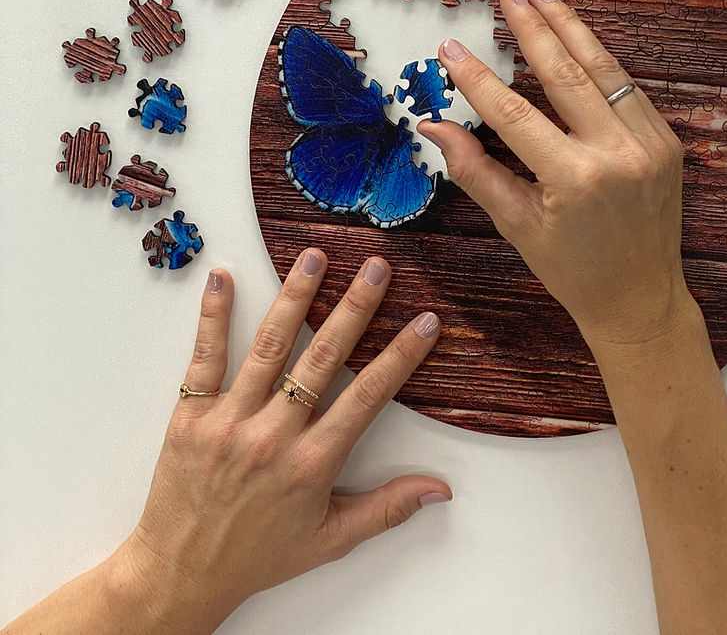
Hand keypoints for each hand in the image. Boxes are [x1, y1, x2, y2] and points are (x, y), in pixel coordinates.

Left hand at [112, 251, 450, 632]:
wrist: (181, 574)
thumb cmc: (260, 555)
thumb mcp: (331, 539)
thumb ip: (388, 509)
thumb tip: (441, 490)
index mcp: (313, 463)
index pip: (369, 395)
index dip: (401, 355)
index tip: (424, 321)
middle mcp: (274, 435)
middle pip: (323, 357)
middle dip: (355, 307)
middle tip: (376, 267)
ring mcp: (230, 421)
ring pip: (269, 346)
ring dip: (295, 296)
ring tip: (314, 256)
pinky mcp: (190, 416)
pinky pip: (204, 357)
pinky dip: (213, 315)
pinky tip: (222, 276)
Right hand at [419, 0, 695, 349]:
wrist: (640, 298)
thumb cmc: (572, 270)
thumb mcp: (517, 225)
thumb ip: (475, 171)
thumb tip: (434, 126)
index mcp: (575, 179)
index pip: (514, 113)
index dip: (477, 78)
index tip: (451, 48)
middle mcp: (618, 153)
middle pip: (566, 73)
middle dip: (534, 28)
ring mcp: (650, 144)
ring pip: (604, 70)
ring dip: (571, 28)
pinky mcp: (667, 141)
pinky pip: (628, 90)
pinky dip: (600, 61)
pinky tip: (577, 37)